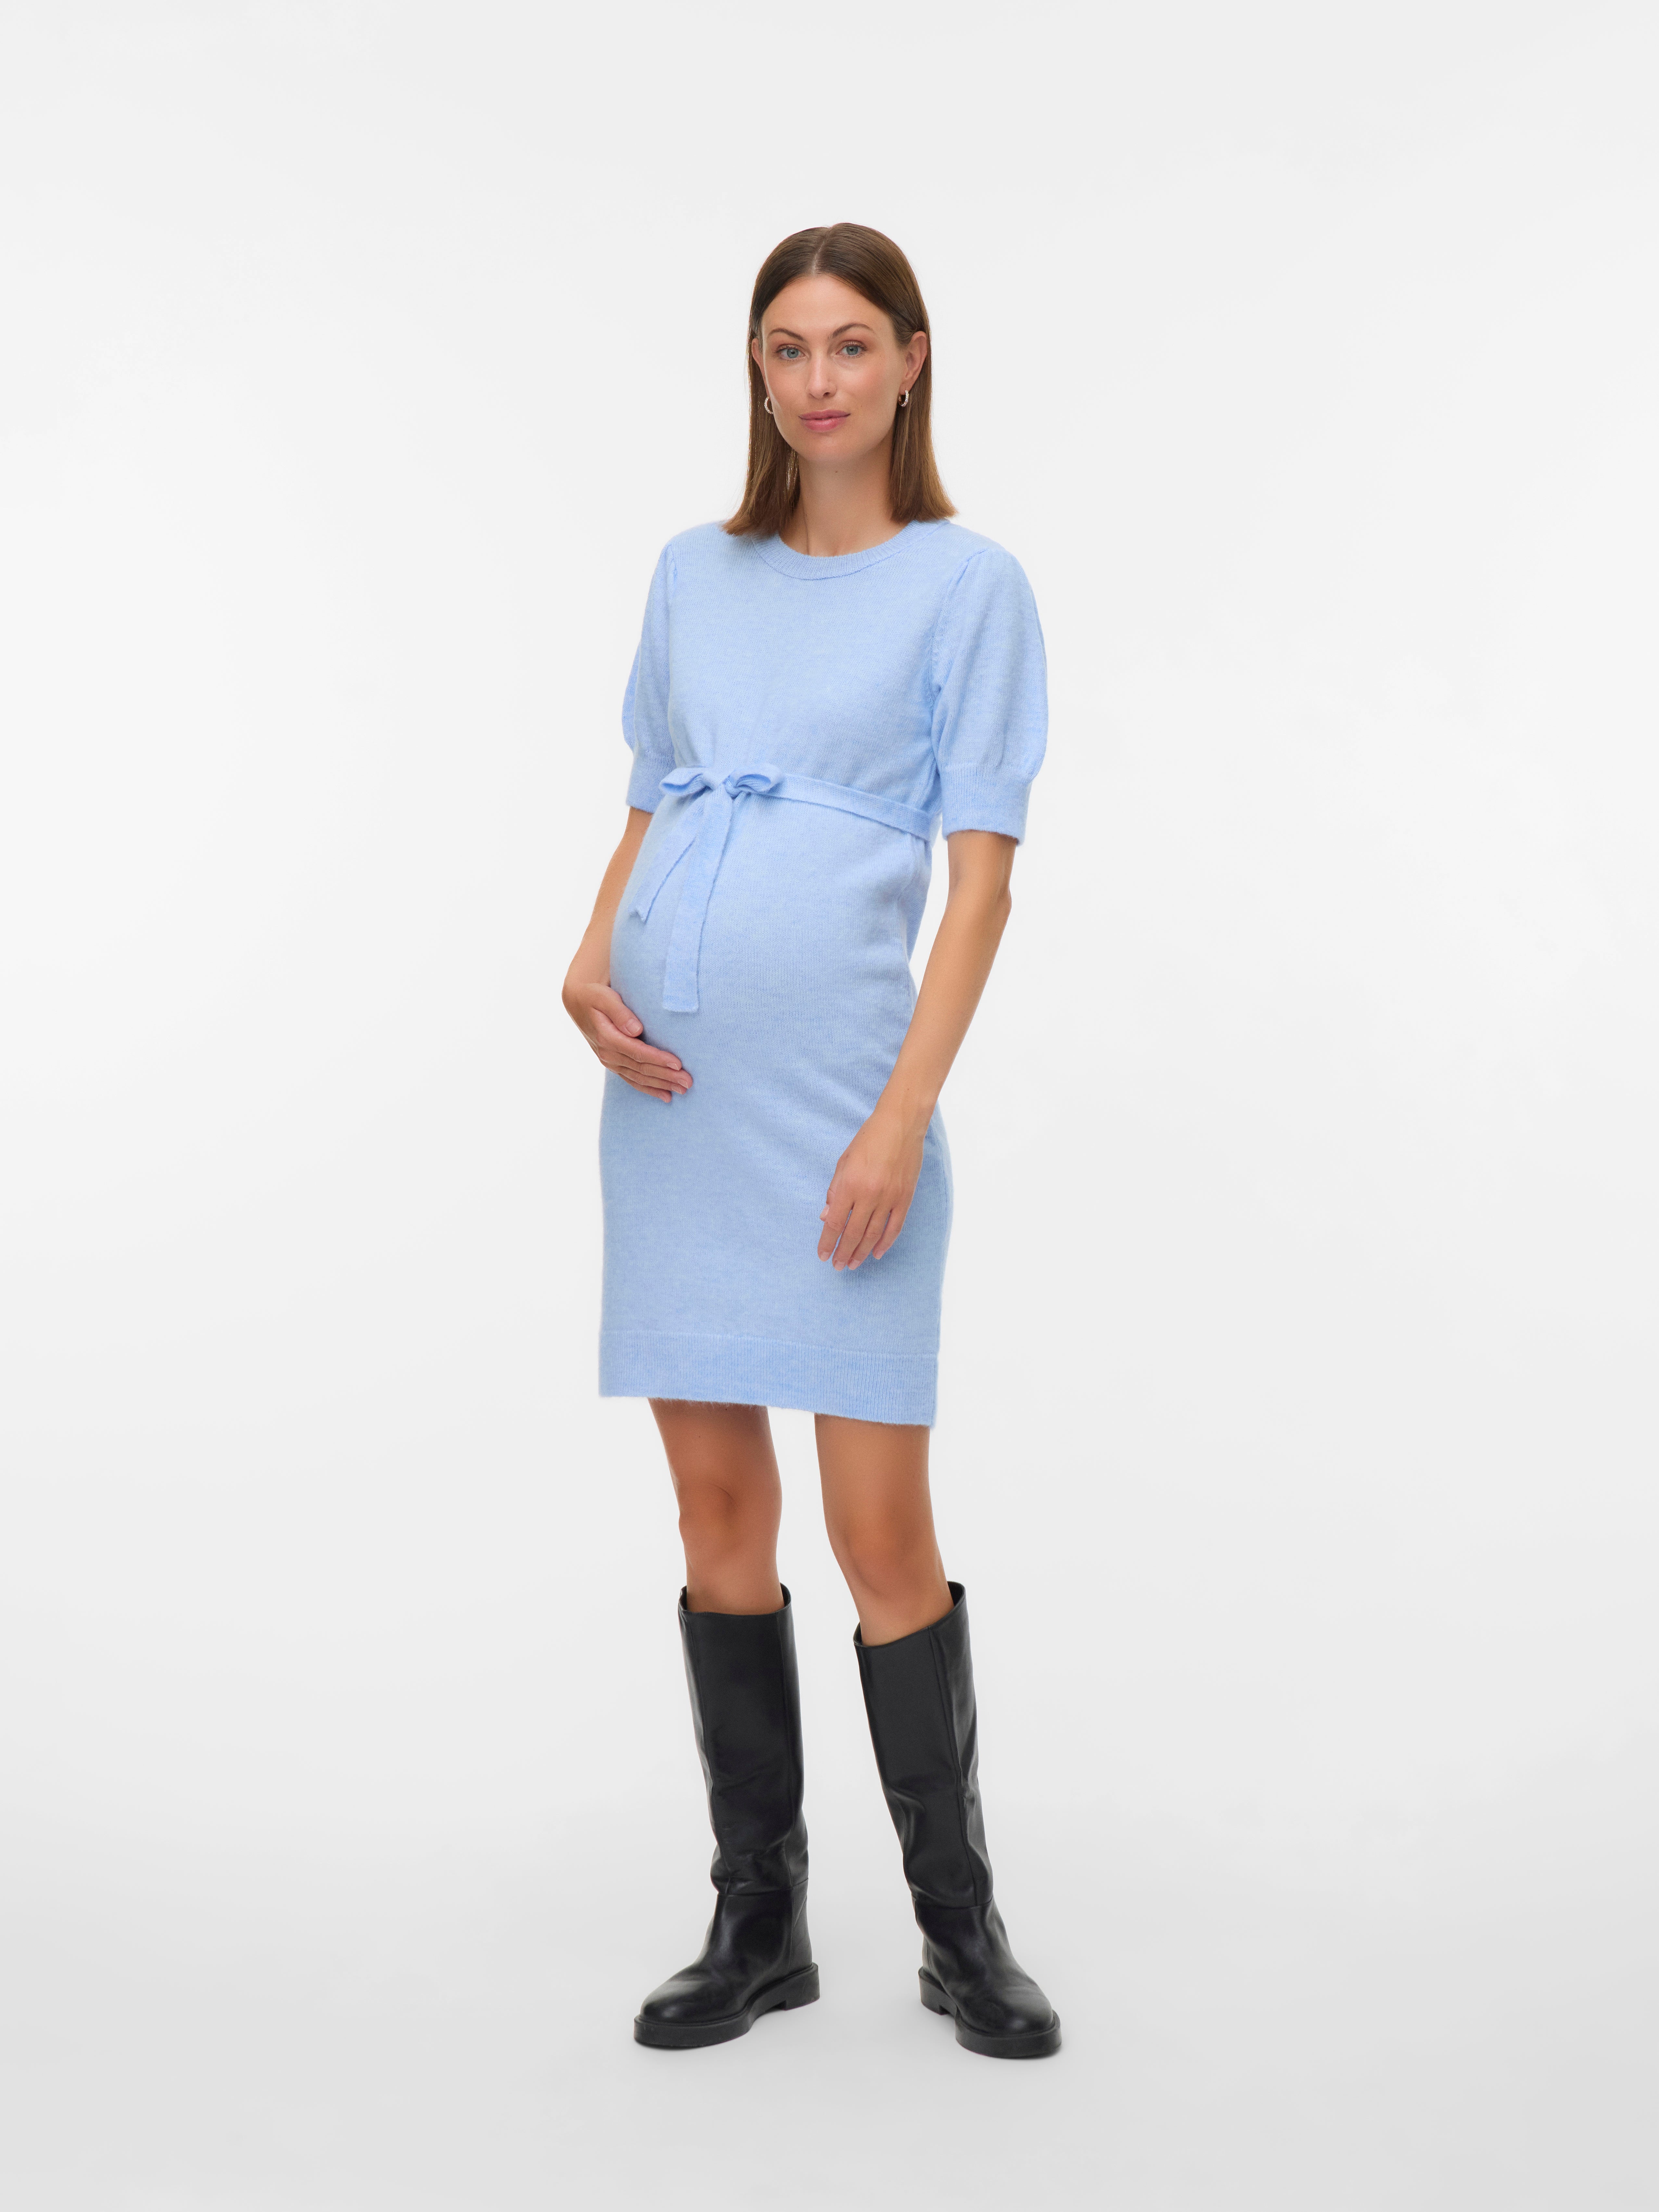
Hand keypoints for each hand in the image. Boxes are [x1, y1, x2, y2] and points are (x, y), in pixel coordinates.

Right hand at [562, 972, 690, 1104]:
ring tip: (683, 1090)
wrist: (578, 1003)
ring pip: (639, 1078)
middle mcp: (608, 1054)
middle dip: (666, 1077)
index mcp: (607, 1038)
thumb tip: (636, 1029)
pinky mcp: (613, 1064)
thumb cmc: (595, 996)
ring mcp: (610, 1061)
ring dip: (661, 1085)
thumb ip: (620, 1012)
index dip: (658, 1059)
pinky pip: (632, 1081)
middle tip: (688, 1082)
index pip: (637, 1052)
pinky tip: (665, 1096)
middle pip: (641, 1069)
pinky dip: (649, 1089)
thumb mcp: (604, 998)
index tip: (678, 1064)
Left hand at [818, 1108, 923, 1269]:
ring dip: (862, 1252)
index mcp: (850, 1184)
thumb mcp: (844, 1162)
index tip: (822, 1255)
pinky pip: (895, 1227)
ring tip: (853, 1264)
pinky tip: (877, 1253)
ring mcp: (889, 1197)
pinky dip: (886, 1242)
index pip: (835, 1222)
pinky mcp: (905, 1197)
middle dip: (843, 1252)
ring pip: (874, 1234)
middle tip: (837, 1266)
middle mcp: (869, 1194)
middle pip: (853, 1232)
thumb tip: (826, 1217)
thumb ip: (835, 1190)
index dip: (828, 1241)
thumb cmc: (869, 1139)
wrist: (901, 1124)